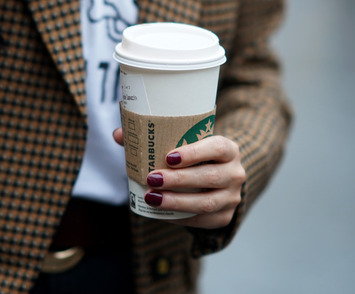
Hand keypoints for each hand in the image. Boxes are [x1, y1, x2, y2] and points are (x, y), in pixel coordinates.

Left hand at [113, 128, 244, 228]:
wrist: (220, 177)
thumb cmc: (196, 157)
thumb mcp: (184, 145)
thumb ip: (154, 138)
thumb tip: (119, 135)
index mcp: (229, 149)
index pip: (218, 148)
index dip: (195, 153)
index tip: (169, 157)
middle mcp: (236, 173)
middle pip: (210, 177)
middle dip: (178, 180)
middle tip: (152, 179)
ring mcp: (232, 197)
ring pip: (206, 203)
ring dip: (177, 202)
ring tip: (152, 198)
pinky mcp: (224, 217)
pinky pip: (202, 220)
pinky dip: (179, 217)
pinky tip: (161, 212)